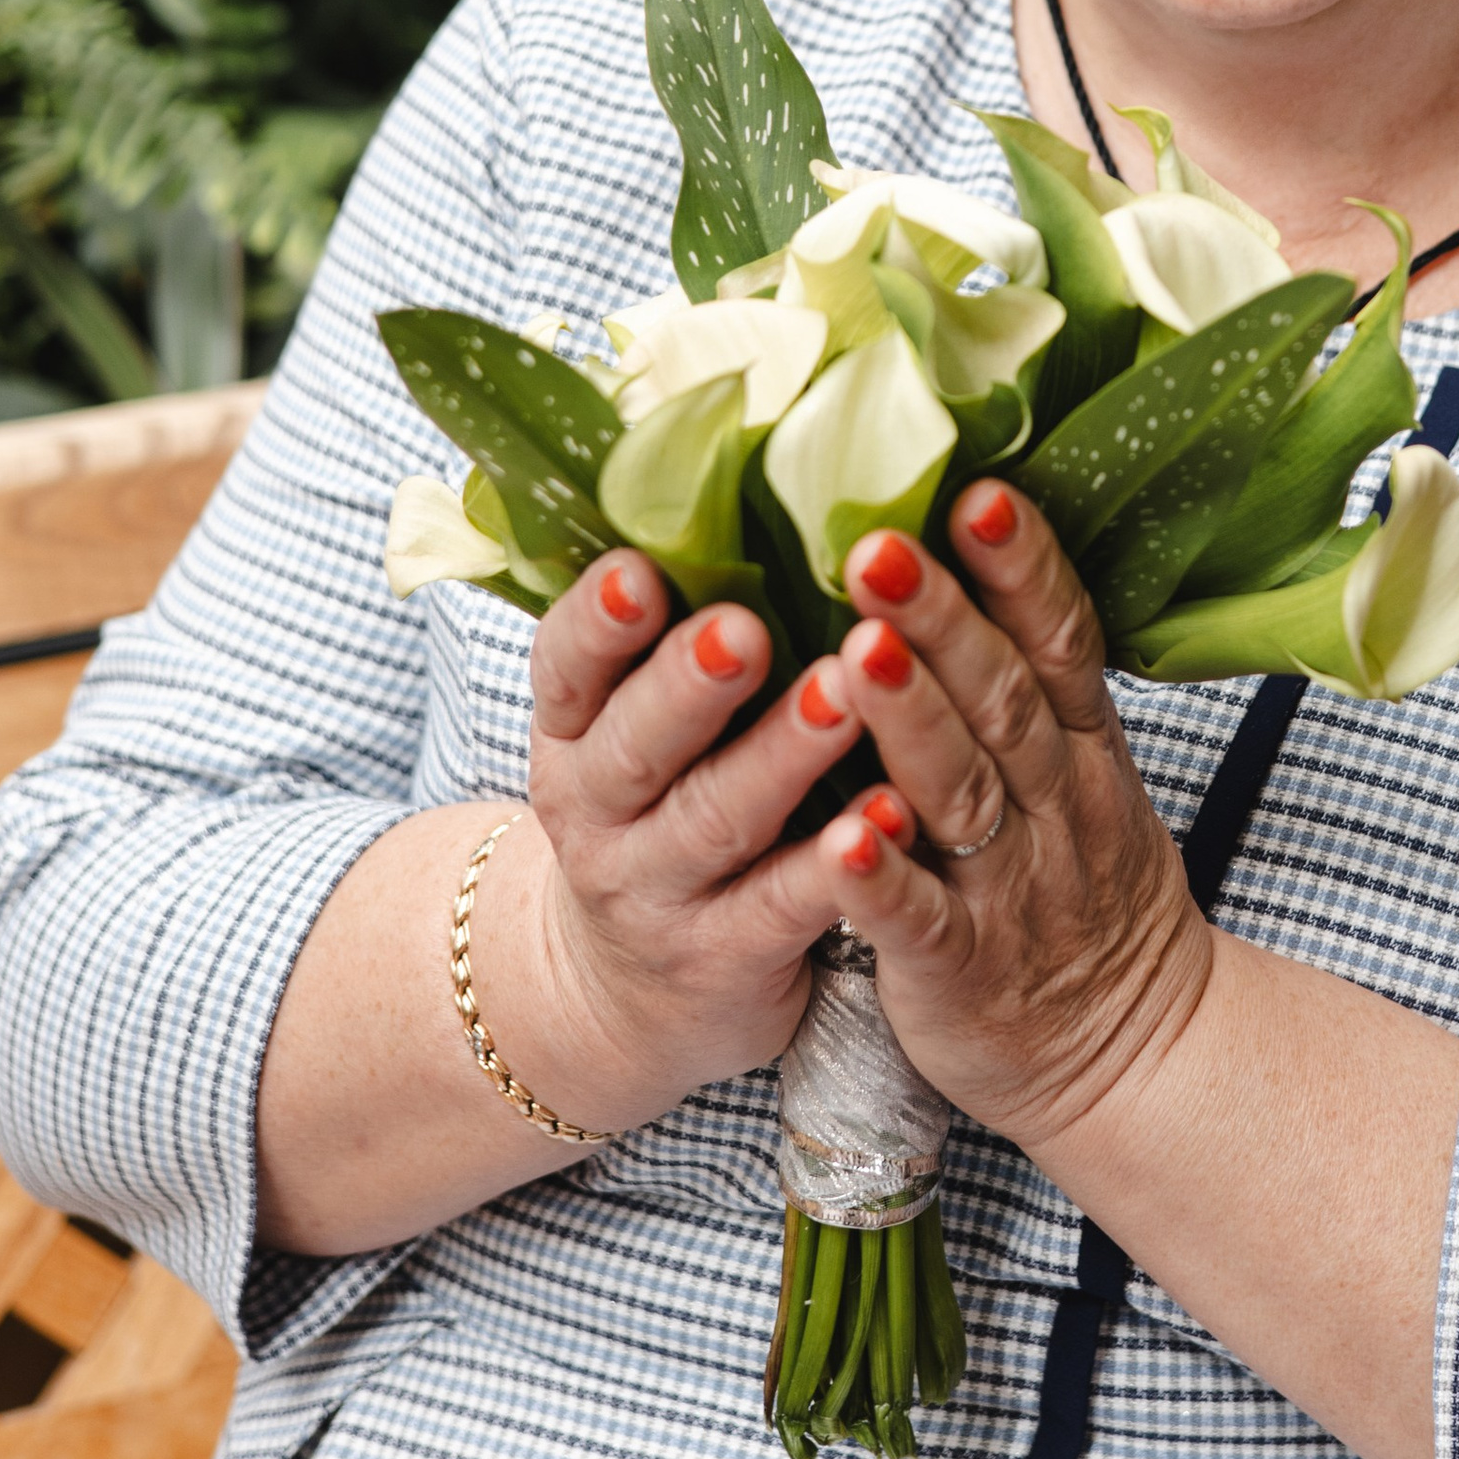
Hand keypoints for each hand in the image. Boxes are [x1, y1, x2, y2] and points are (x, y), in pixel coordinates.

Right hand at [517, 551, 876, 1119]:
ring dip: (782, 755)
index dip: (597, 621)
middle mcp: (599, 810)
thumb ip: (674, 628)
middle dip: (690, 684)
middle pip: (636, 744)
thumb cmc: (661, 803)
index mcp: (573, 731)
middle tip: (745, 630)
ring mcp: (656, 891)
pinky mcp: (725, 957)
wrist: (628, 992)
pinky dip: (838, 863)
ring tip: (844, 695)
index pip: (565, 666)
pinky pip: (783, 908)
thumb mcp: (629, 725)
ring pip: (718, 819)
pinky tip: (892, 812)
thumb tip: (740, 466)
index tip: (640, 571)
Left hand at [790, 484, 1215, 1158]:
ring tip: (857, 652)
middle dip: (944, 621)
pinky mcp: (960, 972)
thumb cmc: (1079, 890)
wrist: (1128, 1052)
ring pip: (961, 795)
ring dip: (910, 723)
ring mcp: (1008, 890)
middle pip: (1003, 701)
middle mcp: (1052, 806)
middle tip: (878, 544)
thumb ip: (1024, 678)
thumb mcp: (1083, 773)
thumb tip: (961, 542)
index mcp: (1078, 749)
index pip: (1059, 641)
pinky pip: (920, 922)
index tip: (975, 492)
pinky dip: (881, 879)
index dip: (1022, 568)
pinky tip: (840, 837)